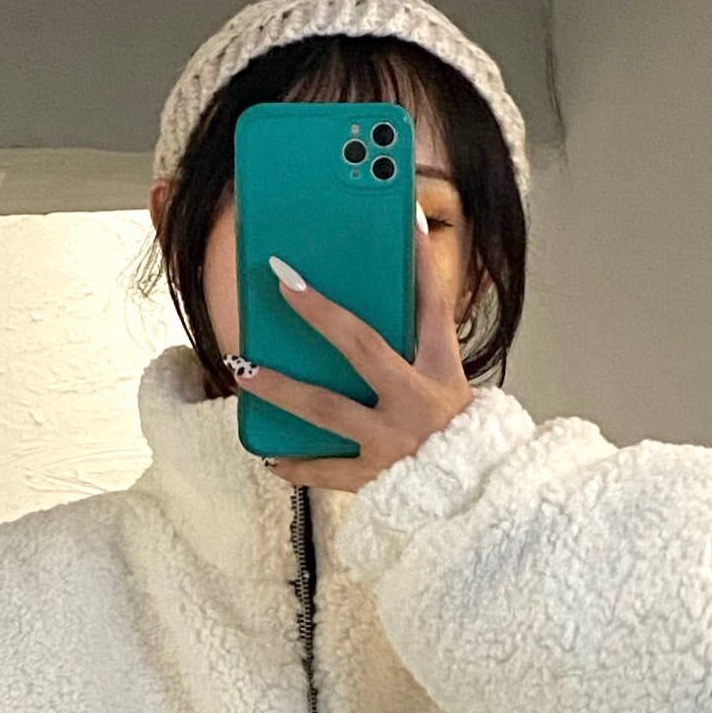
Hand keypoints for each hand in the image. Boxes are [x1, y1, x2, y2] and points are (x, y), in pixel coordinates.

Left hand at [239, 214, 475, 492]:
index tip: (405, 216)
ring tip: (242, 370)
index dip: (420, 261)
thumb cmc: (454, 434)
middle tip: (282, 281)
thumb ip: (419, 341)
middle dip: (321, 312)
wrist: (469, 496)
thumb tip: (396, 282)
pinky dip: (297, 465)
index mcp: (441, 372)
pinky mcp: (374, 478)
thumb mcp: (448, 382)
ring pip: (326, 408)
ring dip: (281, 388)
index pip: (432, 306)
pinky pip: (326, 471)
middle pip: (363, 346)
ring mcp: (392, 442)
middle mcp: (415, 402)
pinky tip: (269, 457)